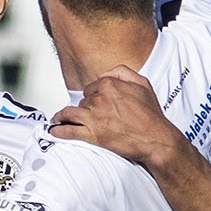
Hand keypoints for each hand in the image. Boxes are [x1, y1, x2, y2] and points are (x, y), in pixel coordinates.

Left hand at [52, 68, 184, 169]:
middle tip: (88, 116)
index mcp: (110, 84)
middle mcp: (100, 99)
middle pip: (83, 101)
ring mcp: (94, 117)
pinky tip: (54, 130)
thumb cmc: (151, 114)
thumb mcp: (142, 83)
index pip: (91, 88)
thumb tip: (104, 73)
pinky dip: (59, 130)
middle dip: (84, 108)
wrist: (156, 138)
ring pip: (71, 113)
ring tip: (58, 119)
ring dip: (63, 116)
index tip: (94, 103)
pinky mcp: (92, 134)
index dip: (93, 96)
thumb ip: (122, 72)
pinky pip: (69, 130)